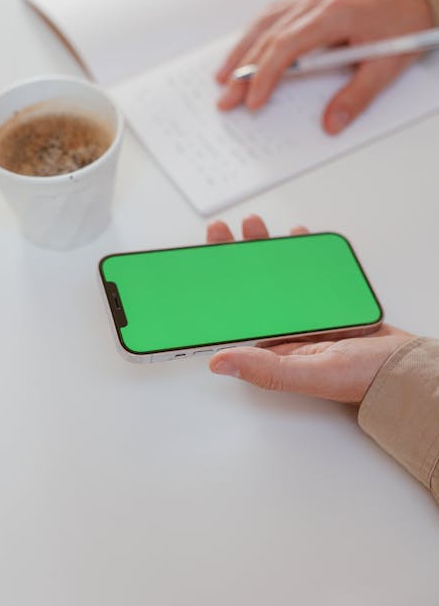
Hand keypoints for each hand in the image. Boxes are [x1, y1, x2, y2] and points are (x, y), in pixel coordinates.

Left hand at [207, 215, 413, 403]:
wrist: (406, 367)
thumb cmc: (363, 379)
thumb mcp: (311, 373)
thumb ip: (267, 369)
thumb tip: (219, 362)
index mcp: (272, 348)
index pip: (233, 314)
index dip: (215, 288)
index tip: (199, 263)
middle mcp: (284, 330)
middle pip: (249, 288)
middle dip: (234, 258)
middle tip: (221, 232)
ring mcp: (305, 312)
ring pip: (275, 276)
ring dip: (263, 250)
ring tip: (253, 226)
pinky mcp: (326, 300)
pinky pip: (306, 273)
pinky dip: (300, 252)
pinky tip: (294, 235)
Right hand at [216, 0, 433, 133]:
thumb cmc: (404, 26)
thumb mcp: (386, 68)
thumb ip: (356, 98)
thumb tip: (331, 124)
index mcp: (334, 14)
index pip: (287, 46)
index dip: (266, 75)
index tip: (253, 100)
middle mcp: (317, 2)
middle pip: (268, 38)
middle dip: (244, 72)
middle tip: (226, 99)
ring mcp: (311, 0)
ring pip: (264, 24)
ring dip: (241, 51)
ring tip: (222, 77)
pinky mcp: (310, 3)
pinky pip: (273, 16)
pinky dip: (254, 35)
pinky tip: (242, 50)